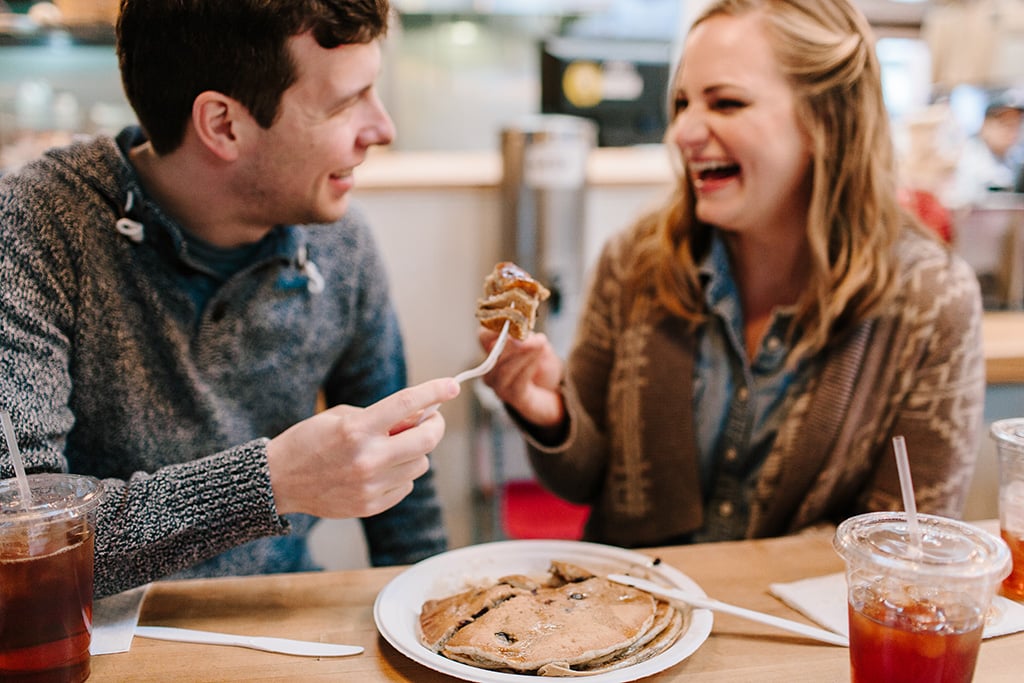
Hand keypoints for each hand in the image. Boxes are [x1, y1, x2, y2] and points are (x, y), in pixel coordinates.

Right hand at [266, 377, 458, 517]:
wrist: (280, 481)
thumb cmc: (310, 440)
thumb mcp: (342, 416)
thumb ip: (383, 416)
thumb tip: (422, 415)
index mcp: (357, 429)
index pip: (406, 405)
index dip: (434, 392)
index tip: (452, 385)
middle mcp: (368, 459)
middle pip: (426, 439)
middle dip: (434, 425)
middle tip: (430, 419)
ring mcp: (371, 486)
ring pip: (420, 464)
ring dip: (414, 452)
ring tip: (392, 447)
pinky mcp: (372, 505)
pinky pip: (406, 484)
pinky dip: (401, 473)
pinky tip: (379, 469)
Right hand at [479, 328, 564, 427]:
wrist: (553, 391)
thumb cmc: (542, 365)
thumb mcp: (540, 345)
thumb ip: (532, 339)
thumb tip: (527, 336)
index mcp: (493, 348)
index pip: (484, 335)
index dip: (496, 327)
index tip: (513, 320)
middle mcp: (490, 368)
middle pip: (492, 353)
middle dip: (511, 343)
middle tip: (528, 336)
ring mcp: (499, 385)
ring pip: (503, 369)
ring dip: (523, 355)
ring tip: (539, 344)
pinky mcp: (513, 398)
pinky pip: (517, 382)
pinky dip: (528, 367)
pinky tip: (538, 359)